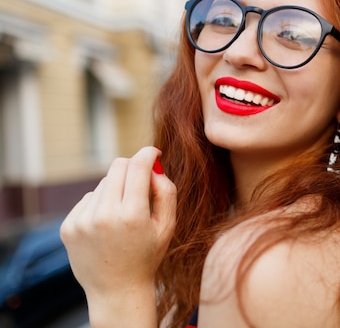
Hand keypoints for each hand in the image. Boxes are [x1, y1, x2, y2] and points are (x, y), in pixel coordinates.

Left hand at [60, 146, 176, 298]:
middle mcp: (105, 216)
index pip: (137, 166)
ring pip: (103, 183)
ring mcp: (83, 222)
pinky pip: (88, 198)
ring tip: (123, 216)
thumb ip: (166, 191)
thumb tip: (153, 165)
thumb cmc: (147, 255)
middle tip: (141, 183)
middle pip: (117, 167)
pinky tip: (106, 225)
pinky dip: (100, 204)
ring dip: (116, 190)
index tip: (154, 153)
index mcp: (133, 216)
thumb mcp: (168, 225)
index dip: (148, 154)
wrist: (117, 290)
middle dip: (132, 168)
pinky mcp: (68, 227)